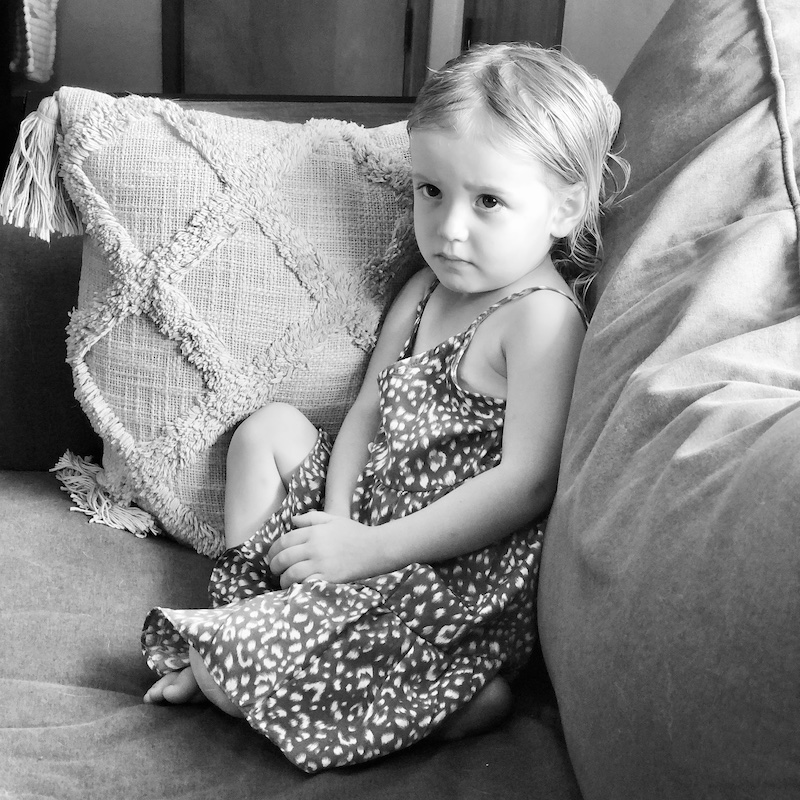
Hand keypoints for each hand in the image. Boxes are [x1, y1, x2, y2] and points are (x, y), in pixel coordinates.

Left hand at [267, 512, 388, 587]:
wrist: (376, 548)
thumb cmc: (355, 533)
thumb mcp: (333, 519)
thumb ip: (311, 517)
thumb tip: (292, 520)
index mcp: (314, 532)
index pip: (285, 541)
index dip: (273, 550)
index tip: (272, 556)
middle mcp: (314, 547)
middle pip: (284, 558)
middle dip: (274, 566)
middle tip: (274, 570)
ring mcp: (321, 563)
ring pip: (292, 573)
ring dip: (283, 579)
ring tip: (284, 581)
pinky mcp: (329, 578)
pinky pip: (306, 584)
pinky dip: (298, 587)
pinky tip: (297, 588)